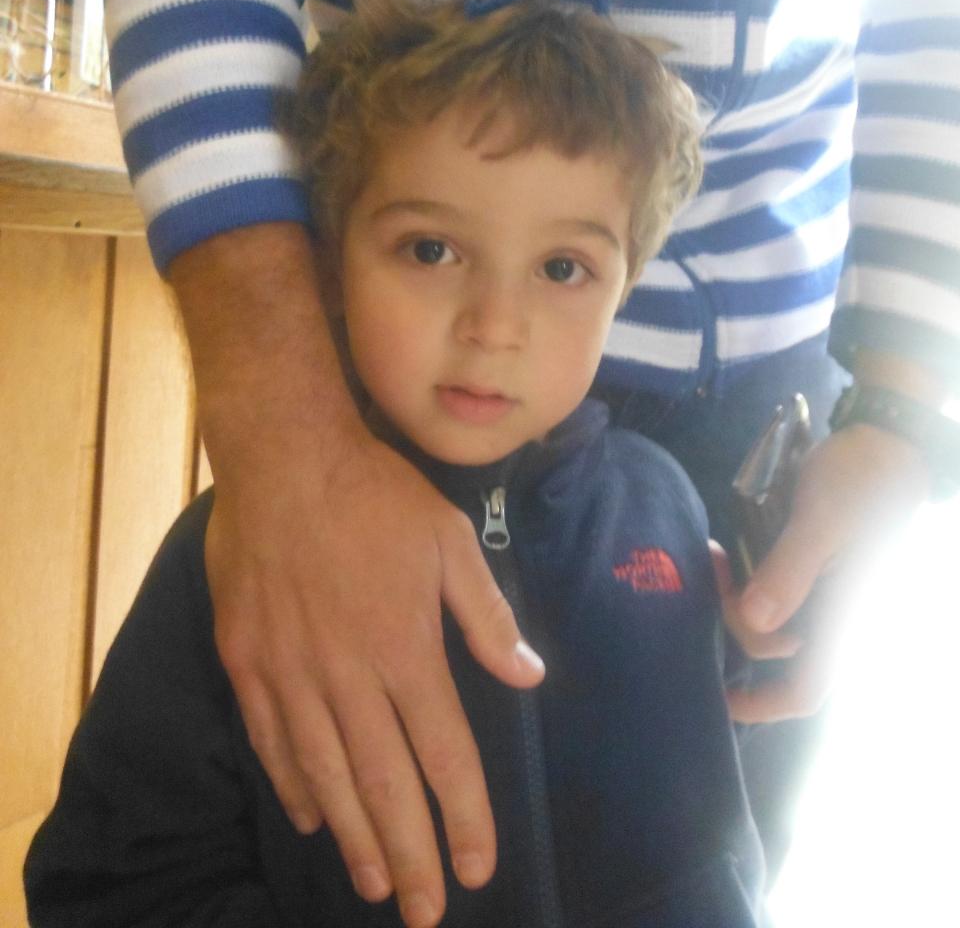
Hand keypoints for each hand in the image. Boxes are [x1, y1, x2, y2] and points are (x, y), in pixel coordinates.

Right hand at [171, 226, 544, 927]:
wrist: (283, 456)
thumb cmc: (375, 495)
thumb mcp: (449, 540)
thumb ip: (487, 614)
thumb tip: (529, 676)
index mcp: (406, 648)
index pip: (443, 754)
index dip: (464, 817)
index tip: (477, 868)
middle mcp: (348, 674)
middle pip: (383, 784)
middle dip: (409, 854)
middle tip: (423, 911)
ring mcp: (289, 671)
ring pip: (325, 774)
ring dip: (353, 835)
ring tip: (372, 883)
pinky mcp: (246, 659)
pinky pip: (270, 739)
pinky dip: (293, 785)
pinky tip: (311, 816)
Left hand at [715, 421, 930, 723]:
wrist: (886, 439)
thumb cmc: (861, 480)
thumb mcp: (822, 519)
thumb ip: (790, 569)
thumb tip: (757, 621)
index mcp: (846, 615)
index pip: (805, 688)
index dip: (761, 705)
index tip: (716, 695)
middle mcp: (835, 613)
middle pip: (772, 649)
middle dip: (732, 620)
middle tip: (709, 566)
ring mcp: (824, 591)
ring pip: (770, 620)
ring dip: (735, 599)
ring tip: (714, 555)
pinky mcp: (814, 566)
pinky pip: (774, 591)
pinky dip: (747, 582)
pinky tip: (728, 552)